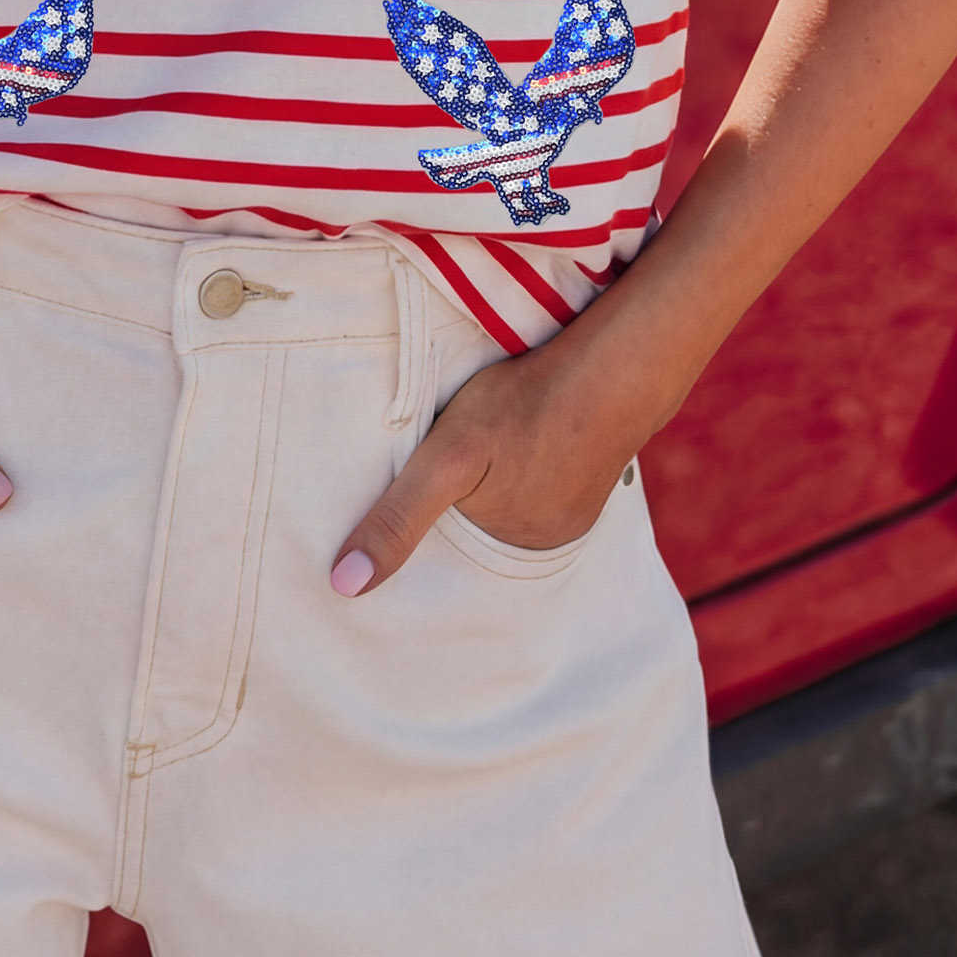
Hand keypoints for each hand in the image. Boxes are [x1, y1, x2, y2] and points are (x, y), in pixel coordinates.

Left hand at [329, 337, 641, 595]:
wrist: (612, 370)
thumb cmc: (524, 407)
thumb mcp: (447, 457)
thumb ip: (398, 518)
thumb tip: (344, 586)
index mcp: (505, 550)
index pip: (444, 558)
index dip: (421, 537)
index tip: (393, 516)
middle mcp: (542, 542)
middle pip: (478, 532)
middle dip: (456, 513)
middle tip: (446, 469)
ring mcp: (571, 513)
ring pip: (509, 509)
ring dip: (491, 490)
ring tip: (482, 455)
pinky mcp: (588, 481)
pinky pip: (540, 489)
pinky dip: (523, 474)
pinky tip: (517, 446)